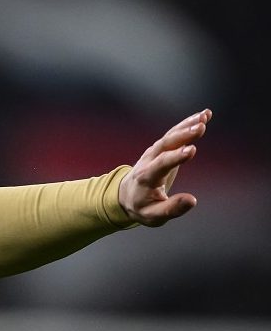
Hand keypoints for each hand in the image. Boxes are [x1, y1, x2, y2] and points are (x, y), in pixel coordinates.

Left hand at [118, 109, 210, 225]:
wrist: (126, 195)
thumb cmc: (142, 207)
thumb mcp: (154, 216)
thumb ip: (172, 209)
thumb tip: (192, 201)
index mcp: (146, 178)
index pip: (161, 164)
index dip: (175, 157)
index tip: (192, 150)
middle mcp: (149, 161)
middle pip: (165, 145)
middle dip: (182, 135)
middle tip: (200, 127)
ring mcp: (154, 153)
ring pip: (170, 136)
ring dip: (186, 125)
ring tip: (205, 117)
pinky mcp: (162, 149)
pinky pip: (174, 134)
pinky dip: (188, 123)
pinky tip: (205, 115)